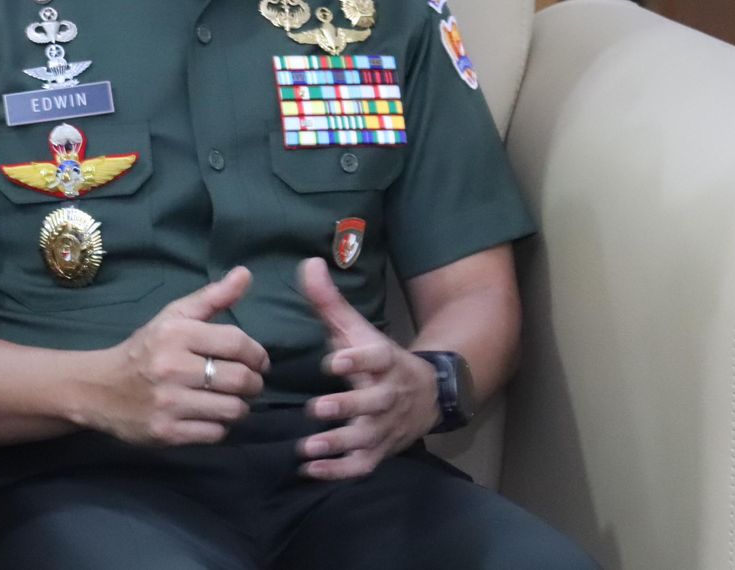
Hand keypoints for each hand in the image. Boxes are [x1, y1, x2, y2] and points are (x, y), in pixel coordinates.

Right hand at [86, 266, 269, 445]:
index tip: (259, 361)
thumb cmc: (145, 350)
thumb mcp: (173, 318)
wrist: (98, 390)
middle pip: (240, 379)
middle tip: (248, 383)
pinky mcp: (167, 433)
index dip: (257, 354)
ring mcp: (168, 403)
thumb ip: (212, 297)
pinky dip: (219, 426)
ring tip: (228, 399)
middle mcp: (172, 368)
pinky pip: (215, 433)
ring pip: (232, 410)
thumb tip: (245, 273)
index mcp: (176, 334)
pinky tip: (209, 416)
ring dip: (239, 406)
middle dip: (253, 383)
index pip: (236, 343)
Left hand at [296, 257, 440, 479]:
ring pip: (367, 438)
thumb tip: (308, 263)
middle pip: (374, 403)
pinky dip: (338, 471)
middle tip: (318, 409)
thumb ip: (330, 301)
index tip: (334, 361)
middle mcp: (389, 395)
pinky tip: (310, 470)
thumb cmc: (377, 359)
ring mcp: (385, 426)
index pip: (376, 358)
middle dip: (348, 407)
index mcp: (385, 361)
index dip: (357, 360)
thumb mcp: (357, 329)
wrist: (425, 395)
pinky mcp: (379, 451)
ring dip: (339, 443)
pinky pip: (362, 466)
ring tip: (308, 448)